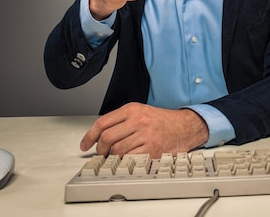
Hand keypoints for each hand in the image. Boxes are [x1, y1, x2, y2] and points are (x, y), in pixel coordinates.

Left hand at [79, 102, 209, 157]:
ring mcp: (145, 135)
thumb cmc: (161, 121)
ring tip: (117, 155)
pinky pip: (130, 158)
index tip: (85, 144)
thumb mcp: (140, 111)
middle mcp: (138, 120)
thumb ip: (120, 120)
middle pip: (107, 137)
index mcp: (132, 109)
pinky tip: (128, 158)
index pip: (102, 122)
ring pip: (117, 149)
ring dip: (113, 156)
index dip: (89, 136)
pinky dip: (126, 160)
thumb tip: (99, 135)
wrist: (184, 127)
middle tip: (101, 152)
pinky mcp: (152, 149)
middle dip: (100, 148)